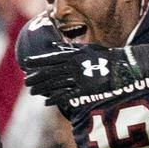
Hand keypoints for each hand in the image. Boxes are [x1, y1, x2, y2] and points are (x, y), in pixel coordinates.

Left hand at [20, 43, 148, 104]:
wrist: (122, 67)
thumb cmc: (105, 57)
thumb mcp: (87, 48)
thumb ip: (70, 48)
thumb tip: (54, 46)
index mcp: (73, 55)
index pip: (51, 58)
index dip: (38, 61)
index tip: (27, 63)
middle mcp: (73, 66)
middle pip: (50, 72)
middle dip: (37, 77)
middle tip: (26, 81)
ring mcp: (78, 79)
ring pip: (55, 84)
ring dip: (42, 88)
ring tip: (32, 91)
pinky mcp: (84, 90)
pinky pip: (67, 95)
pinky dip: (55, 98)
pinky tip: (46, 101)